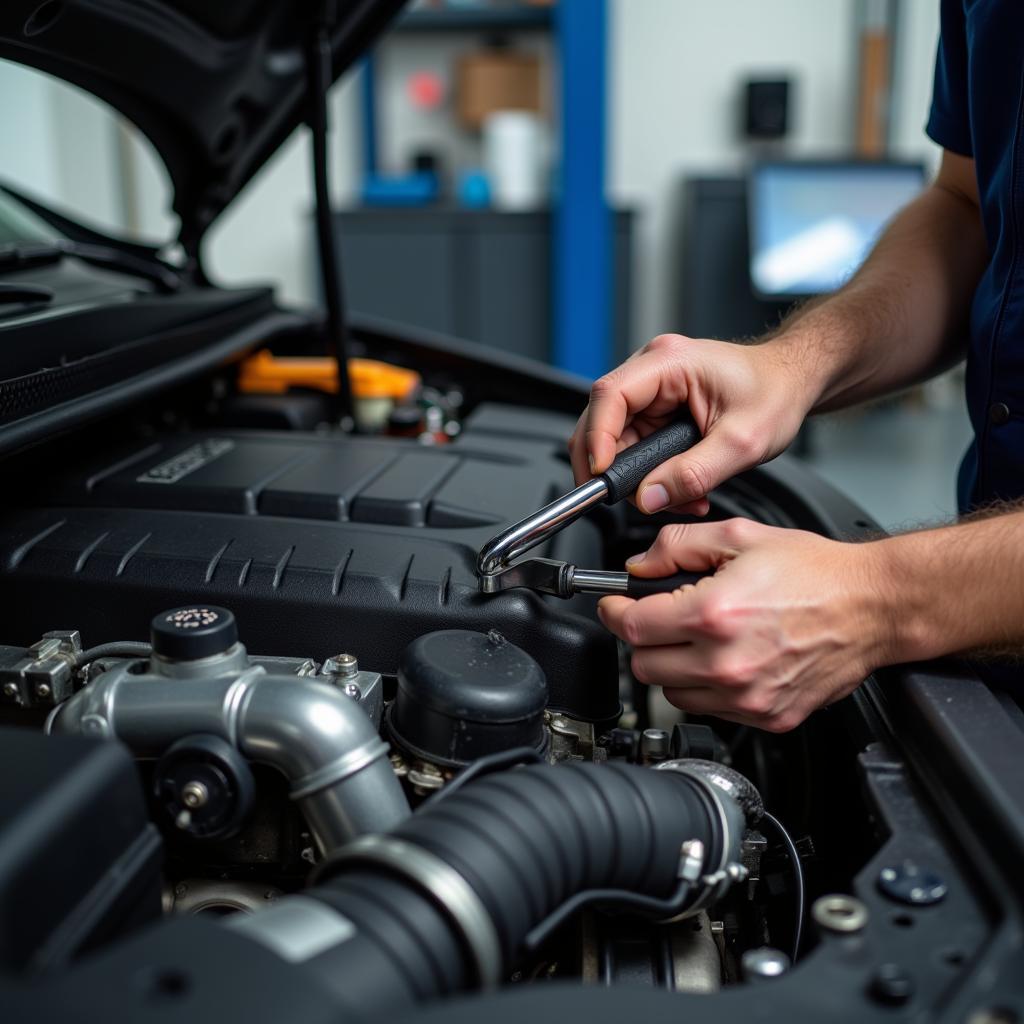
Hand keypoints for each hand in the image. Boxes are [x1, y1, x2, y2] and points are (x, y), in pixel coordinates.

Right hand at [568, 334, 814, 514]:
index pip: (610, 395)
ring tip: (678, 497)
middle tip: (628, 499)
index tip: (601, 474)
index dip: (597, 437)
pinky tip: (679, 487)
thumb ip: (693, 474)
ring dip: (638, 477)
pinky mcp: (657, 409)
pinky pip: (636, 446)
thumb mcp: (742, 443)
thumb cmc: (776, 392)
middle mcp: (653, 369)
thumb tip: (649, 497)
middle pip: (602, 420)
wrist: (794, 382)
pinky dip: (651, 474)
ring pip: (618, 440)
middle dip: (613, 467)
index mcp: (669, 362)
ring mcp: (653, 390)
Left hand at [597, 519, 890, 731]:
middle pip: (643, 666)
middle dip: (643, 638)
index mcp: (714, 614)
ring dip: (672, 666)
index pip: (631, 627)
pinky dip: (706, 688)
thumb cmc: (815, 571)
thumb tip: (639, 565)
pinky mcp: (767, 716)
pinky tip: (726, 658)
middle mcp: (727, 662)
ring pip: (672, 693)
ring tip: (698, 638)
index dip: (615, 612)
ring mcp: (747, 696)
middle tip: (660, 618)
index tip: (616, 605)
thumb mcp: (739, 535)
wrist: (872, 606)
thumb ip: (677, 546)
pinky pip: (710, 709)